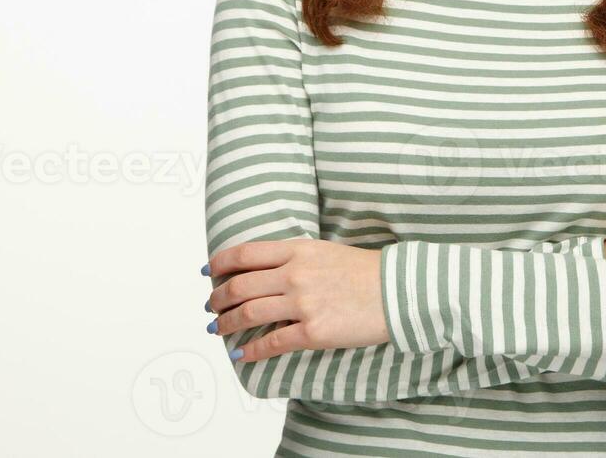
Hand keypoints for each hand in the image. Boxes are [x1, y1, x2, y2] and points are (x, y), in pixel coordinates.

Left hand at [205, 238, 387, 361]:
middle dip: (218, 299)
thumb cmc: (364, 271)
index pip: (245, 254)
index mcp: (297, 250)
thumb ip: (293, 258)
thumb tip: (263, 272)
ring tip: (218, 330)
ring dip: (226, 324)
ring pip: (248, 315)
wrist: (397, 291)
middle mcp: (295, 275)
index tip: (208, 271)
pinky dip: (251, 351)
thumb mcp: (324, 251)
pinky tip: (242, 354)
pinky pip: (272, 344)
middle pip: (240, 286)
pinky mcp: (313, 332)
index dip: (220, 263)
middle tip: (211, 306)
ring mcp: (303, 304)